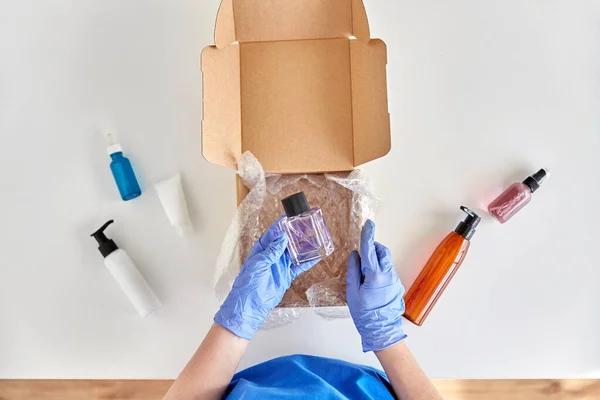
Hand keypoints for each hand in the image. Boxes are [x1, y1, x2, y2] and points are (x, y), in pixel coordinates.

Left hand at [214, 218, 317, 339]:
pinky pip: (299, 266)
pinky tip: (316, 256)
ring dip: (304, 246)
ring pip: (294, 252)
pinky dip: (307, 261)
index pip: (273, 234)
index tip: (291, 217)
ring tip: (315, 238)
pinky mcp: (286, 276)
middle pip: (286, 241)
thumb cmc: (247, 284)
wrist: (250, 305)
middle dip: (296, 234)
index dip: (282, 225)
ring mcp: (279, 266)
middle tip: (307, 226)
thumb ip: (272, 251)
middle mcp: (271, 256)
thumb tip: (282, 237)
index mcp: (262, 250)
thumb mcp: (259, 263)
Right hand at [347, 220, 405, 351]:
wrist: (381, 330)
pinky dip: (380, 269)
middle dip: (373, 247)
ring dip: (376, 259)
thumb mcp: (352, 292)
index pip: (370, 250)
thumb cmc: (364, 314)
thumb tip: (355, 255)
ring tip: (365, 272)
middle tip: (362, 254)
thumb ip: (353, 271)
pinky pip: (388, 271)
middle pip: (382, 252)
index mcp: (375, 275)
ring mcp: (395, 280)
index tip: (368, 224)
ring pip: (386, 261)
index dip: (368, 235)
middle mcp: (388, 275)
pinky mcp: (398, 286)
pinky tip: (372, 282)